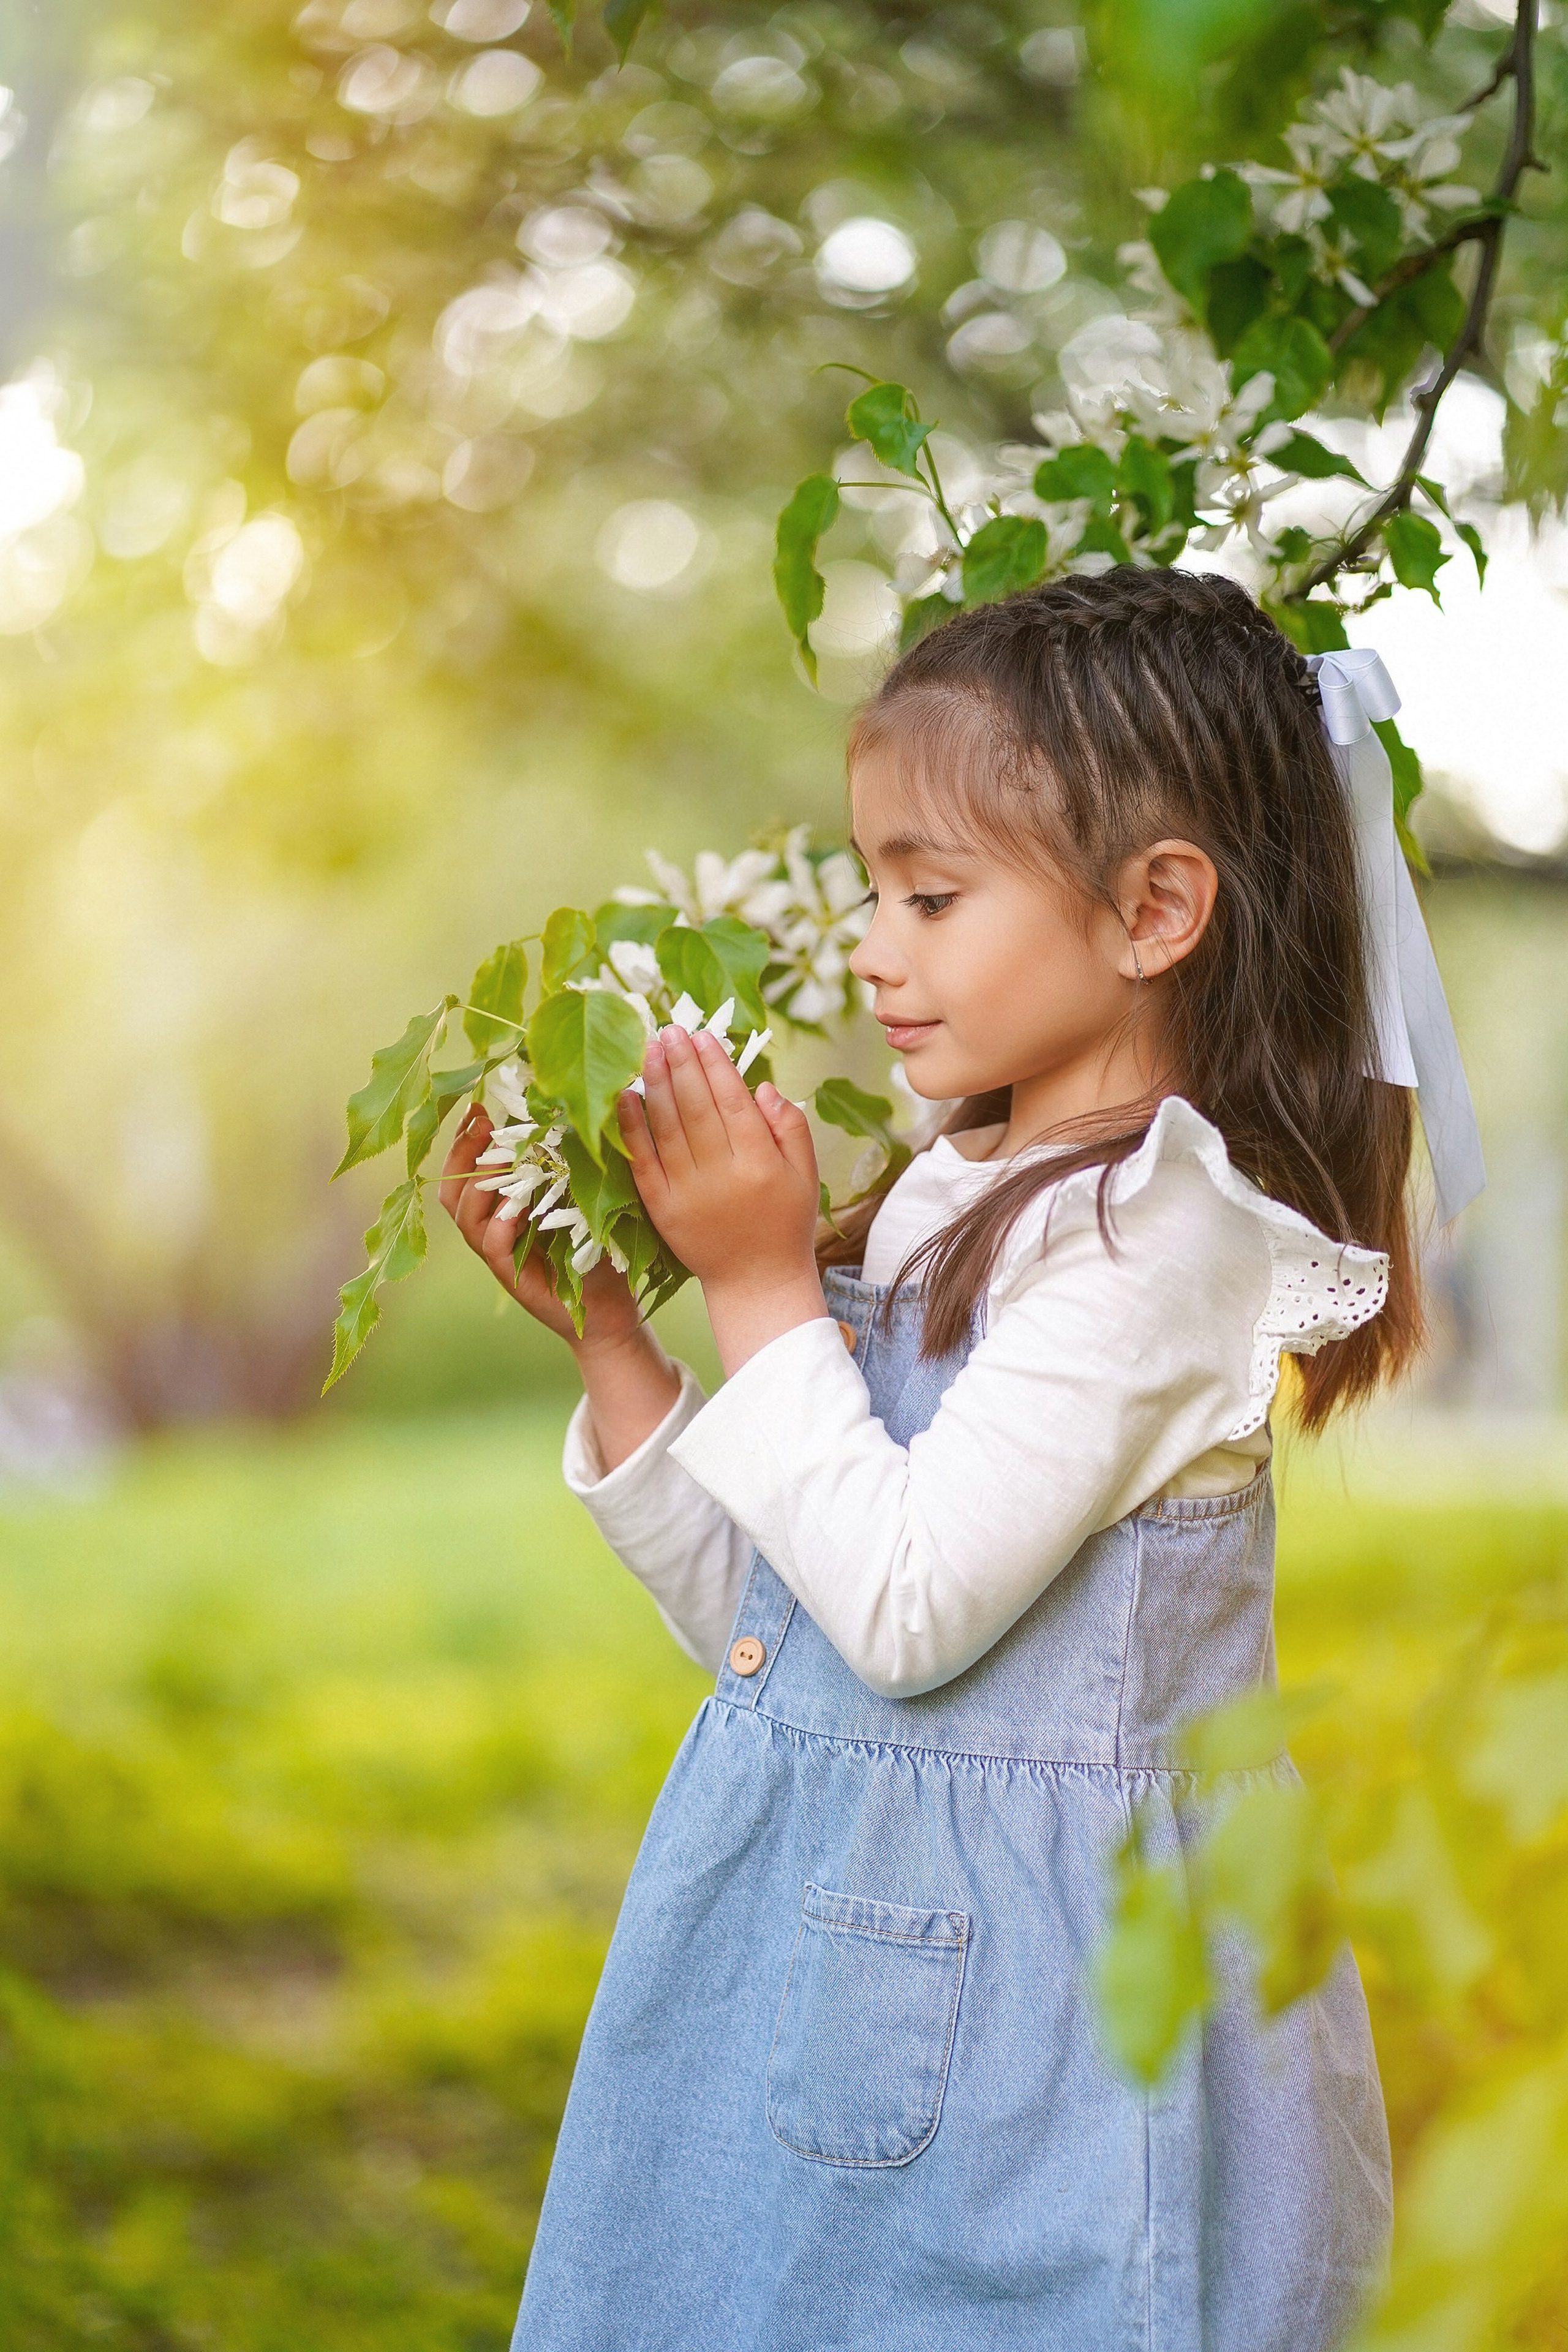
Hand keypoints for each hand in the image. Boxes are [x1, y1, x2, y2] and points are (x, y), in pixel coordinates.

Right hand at [439, 1105, 680, 1469]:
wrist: (611, 1310)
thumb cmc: (598, 1249)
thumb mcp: (581, 1200)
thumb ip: (565, 1166)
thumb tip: (564, 1113)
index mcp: (502, 1209)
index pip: (466, 1171)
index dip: (465, 1140)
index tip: (479, 1106)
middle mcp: (493, 1231)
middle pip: (454, 1192)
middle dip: (463, 1154)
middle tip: (480, 1121)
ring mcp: (501, 1257)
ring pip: (468, 1219)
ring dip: (480, 1185)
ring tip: (496, 1156)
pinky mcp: (515, 1279)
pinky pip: (496, 1251)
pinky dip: (501, 1228)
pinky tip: (511, 1209)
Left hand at [618, 1026, 827, 1372]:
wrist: (756, 1281)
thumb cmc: (785, 1221)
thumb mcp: (805, 1174)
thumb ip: (789, 1126)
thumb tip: (762, 1085)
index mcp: (760, 1164)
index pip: (733, 1102)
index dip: (716, 1066)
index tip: (703, 1035)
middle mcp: (723, 1176)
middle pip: (696, 1108)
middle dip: (682, 1064)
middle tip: (669, 1029)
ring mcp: (688, 1193)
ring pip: (667, 1128)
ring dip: (656, 1084)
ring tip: (649, 1049)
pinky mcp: (662, 1209)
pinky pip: (643, 1161)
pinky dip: (632, 1127)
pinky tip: (625, 1096)